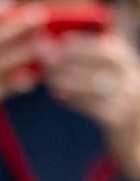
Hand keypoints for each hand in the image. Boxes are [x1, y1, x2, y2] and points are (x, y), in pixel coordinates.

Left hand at [44, 28, 139, 176]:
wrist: (135, 141)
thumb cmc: (115, 105)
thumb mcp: (112, 82)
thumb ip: (92, 65)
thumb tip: (54, 48)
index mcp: (132, 67)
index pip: (111, 47)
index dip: (86, 42)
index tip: (62, 39)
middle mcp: (135, 81)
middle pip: (105, 61)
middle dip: (75, 57)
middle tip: (48, 58)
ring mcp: (130, 101)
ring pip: (96, 84)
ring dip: (69, 79)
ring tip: (50, 79)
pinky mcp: (120, 120)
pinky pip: (93, 107)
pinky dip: (73, 100)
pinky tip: (57, 96)